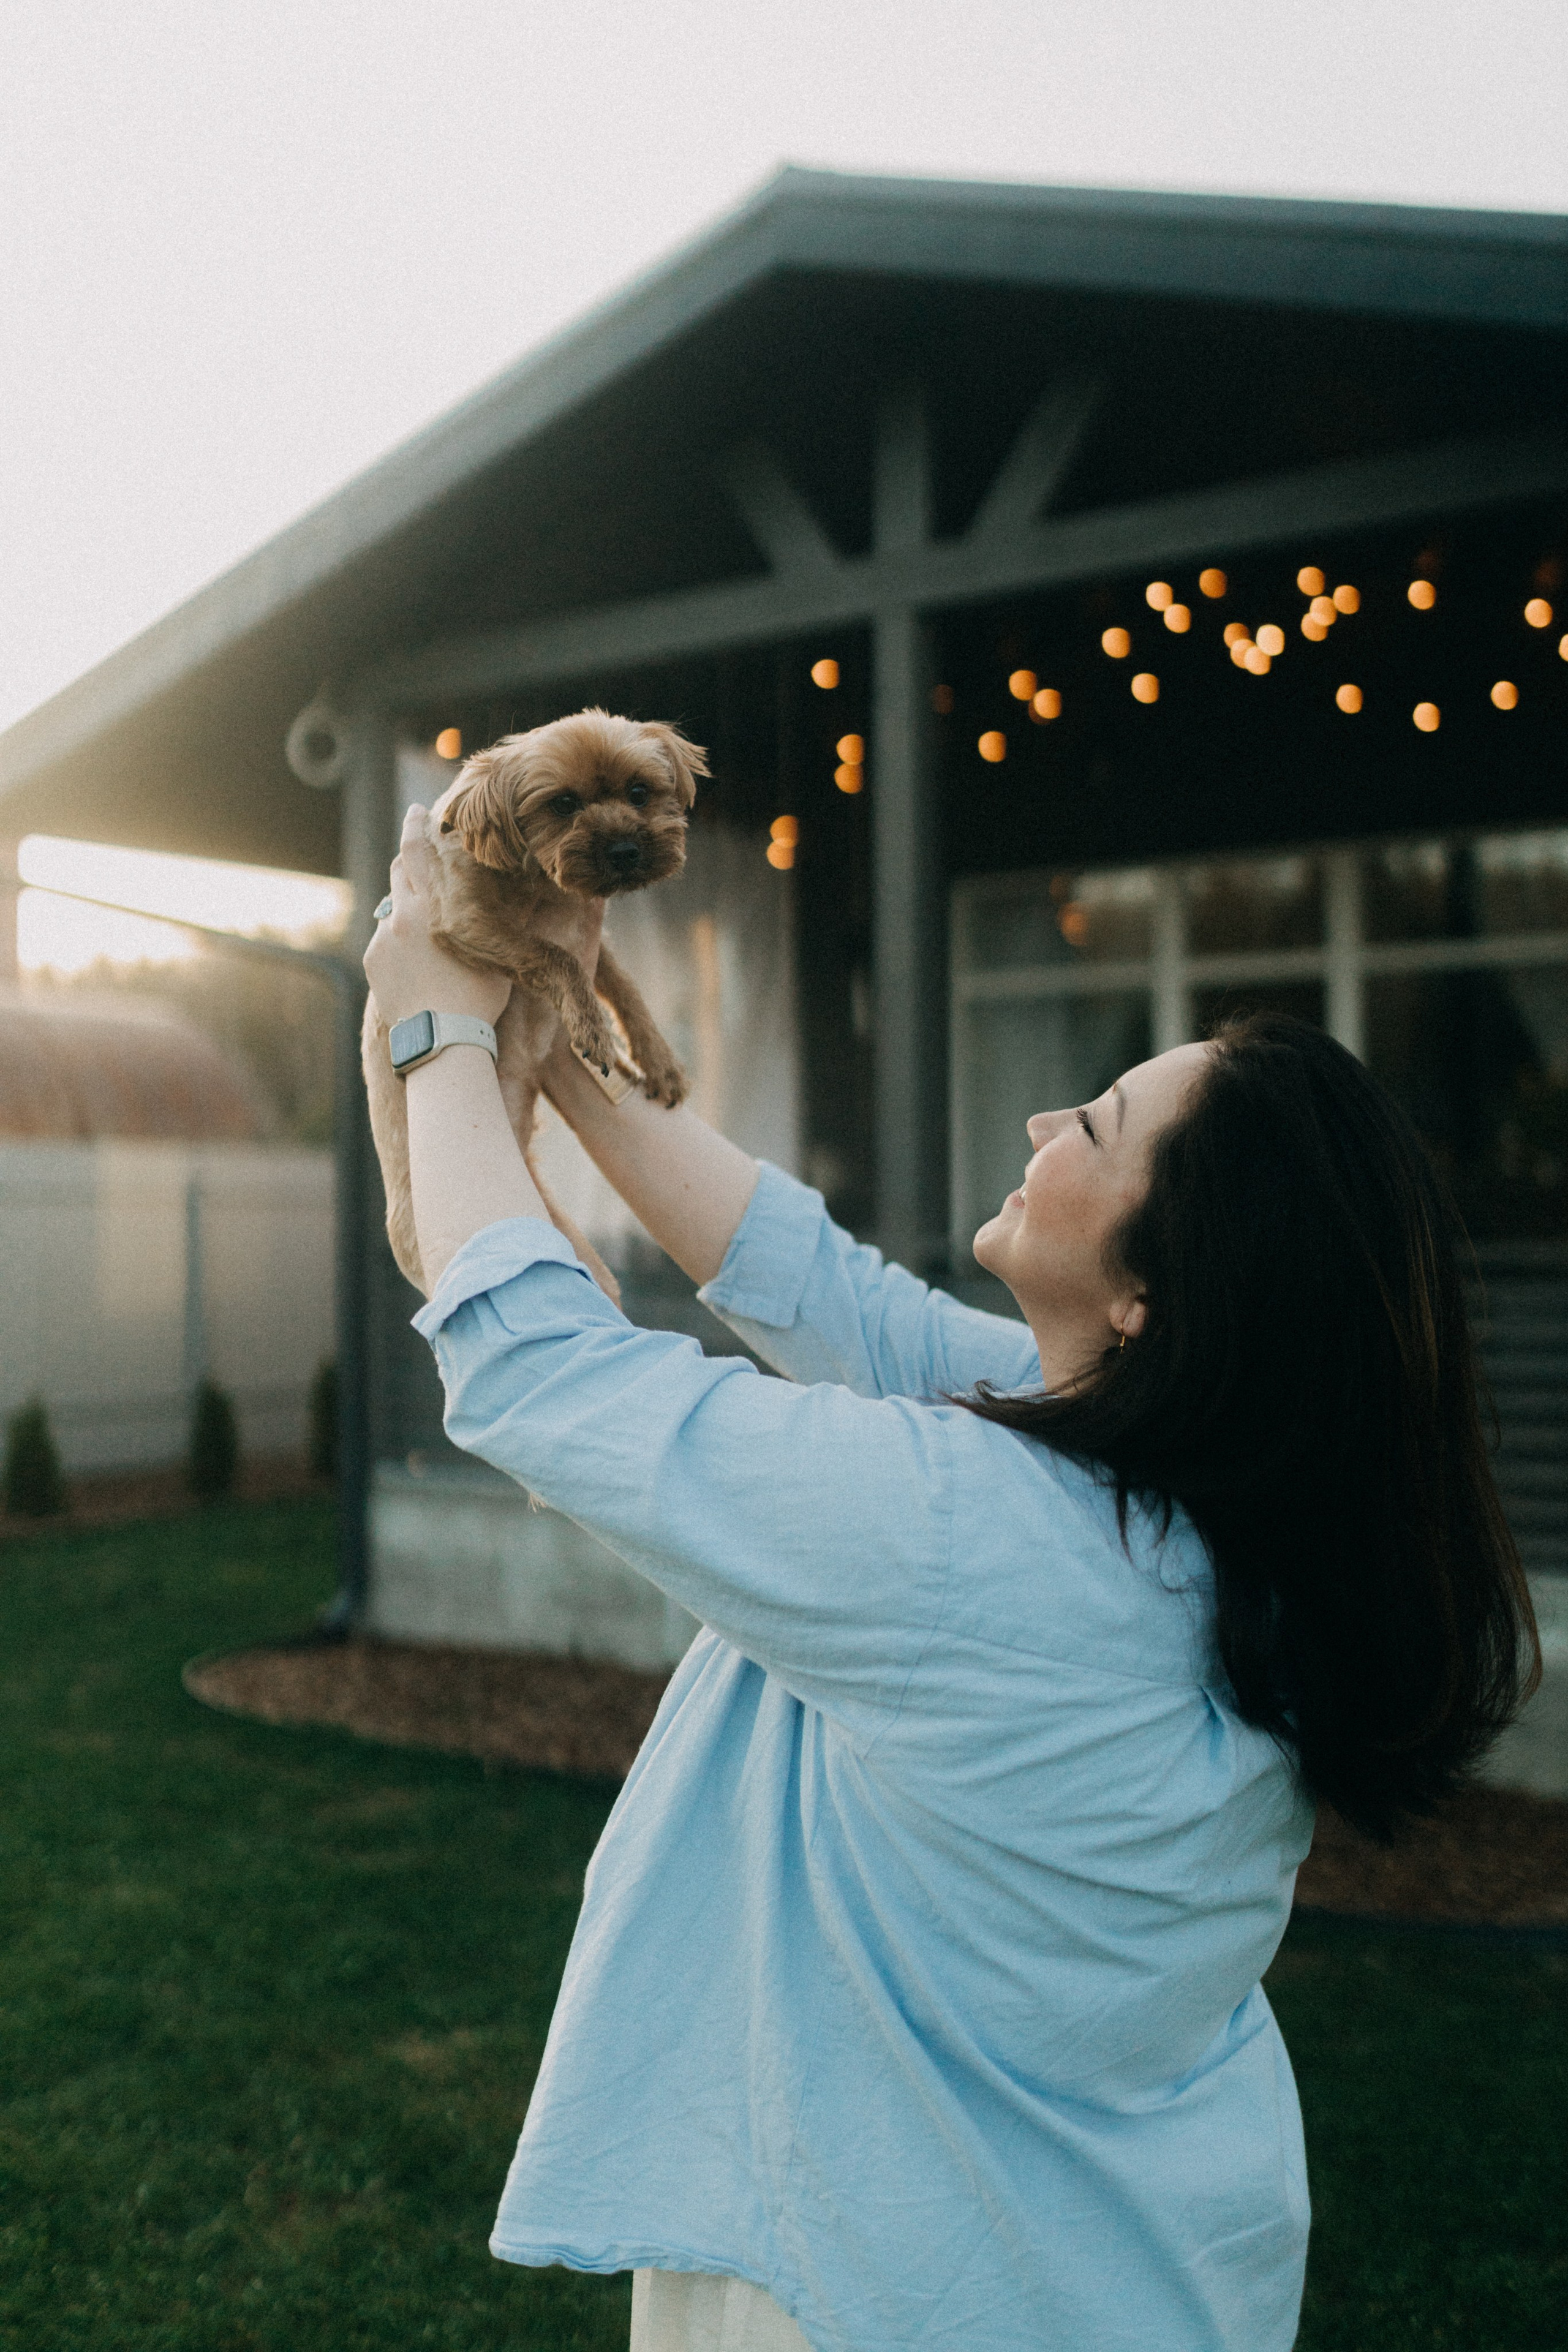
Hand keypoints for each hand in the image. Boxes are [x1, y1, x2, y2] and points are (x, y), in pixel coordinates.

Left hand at [363, 804, 511, 1028]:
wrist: (444, 1039)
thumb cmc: (479, 998)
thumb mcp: (497, 949)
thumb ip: (500, 915)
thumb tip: (524, 887)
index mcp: (434, 906)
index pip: (418, 851)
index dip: (416, 826)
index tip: (417, 811)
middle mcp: (402, 915)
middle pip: (399, 870)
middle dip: (408, 855)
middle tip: (417, 841)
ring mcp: (384, 939)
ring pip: (392, 907)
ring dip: (407, 905)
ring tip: (426, 922)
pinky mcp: (373, 962)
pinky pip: (385, 940)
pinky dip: (399, 942)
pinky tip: (417, 962)